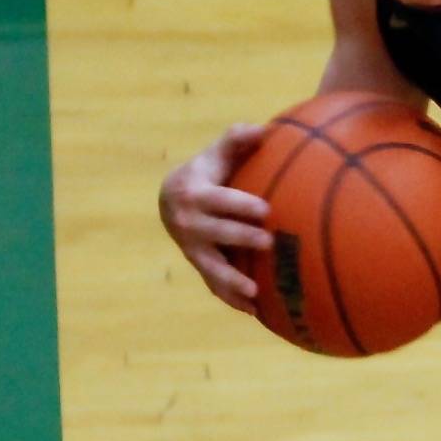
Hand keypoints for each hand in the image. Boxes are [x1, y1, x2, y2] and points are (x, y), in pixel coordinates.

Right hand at [157, 124, 274, 314]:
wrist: (172, 197)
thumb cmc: (208, 170)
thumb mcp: (217, 152)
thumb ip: (238, 138)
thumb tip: (266, 129)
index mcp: (193, 194)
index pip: (216, 201)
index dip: (239, 205)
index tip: (265, 209)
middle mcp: (187, 224)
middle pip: (214, 234)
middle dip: (239, 239)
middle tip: (268, 243)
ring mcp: (191, 248)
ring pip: (210, 267)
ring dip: (232, 282)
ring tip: (255, 293)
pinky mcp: (199, 265)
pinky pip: (213, 285)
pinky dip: (232, 299)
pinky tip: (256, 311)